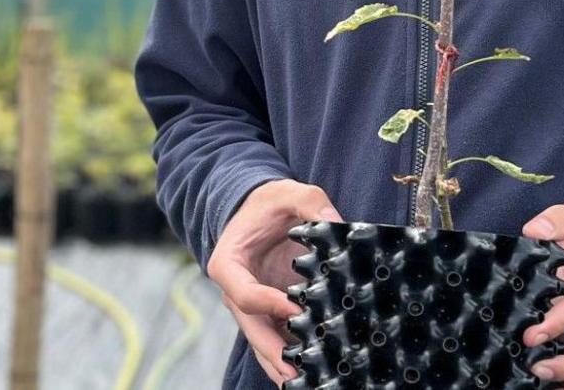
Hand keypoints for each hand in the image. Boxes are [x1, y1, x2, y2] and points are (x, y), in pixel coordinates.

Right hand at [206, 179, 342, 385]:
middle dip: (274, 353)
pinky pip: (277, 338)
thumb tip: (334, 223)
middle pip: (251, 328)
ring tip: (306, 383)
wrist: (261, 212)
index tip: (295, 310)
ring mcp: (252, 307)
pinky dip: (292, 355)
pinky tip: (313, 372)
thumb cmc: (269, 203)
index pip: (243, 294)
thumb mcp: (287, 192)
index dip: (268, 305)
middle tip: (294, 374)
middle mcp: (235, 292)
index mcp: (228, 265)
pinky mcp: (269, 313)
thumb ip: (309, 202)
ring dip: (282, 364)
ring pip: (263, 342)